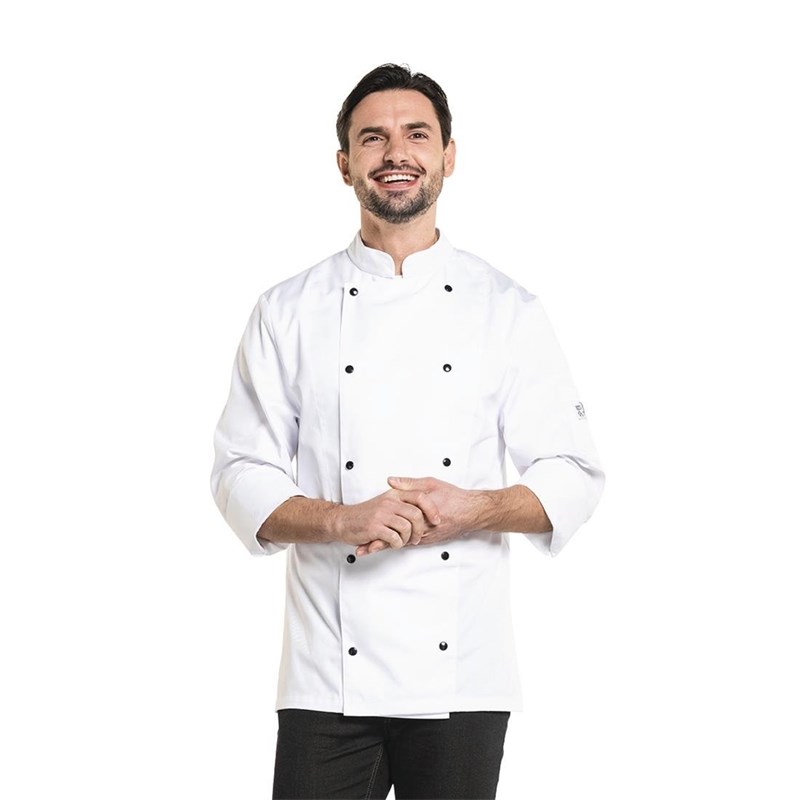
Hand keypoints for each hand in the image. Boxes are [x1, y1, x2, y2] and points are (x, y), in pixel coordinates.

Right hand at [336, 487, 440, 554]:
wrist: (343, 521)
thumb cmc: (365, 515)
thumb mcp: (385, 502)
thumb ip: (402, 502)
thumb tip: (423, 509)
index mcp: (394, 494)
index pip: (420, 496)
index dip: (432, 509)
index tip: (436, 520)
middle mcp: (389, 501)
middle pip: (416, 514)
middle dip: (420, 530)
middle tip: (417, 538)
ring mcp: (381, 514)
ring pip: (407, 527)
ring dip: (407, 539)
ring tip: (402, 542)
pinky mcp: (375, 527)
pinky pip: (395, 537)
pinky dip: (397, 544)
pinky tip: (392, 543)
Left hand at [355, 476, 481, 555]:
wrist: (472, 512)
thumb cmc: (453, 497)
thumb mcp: (431, 484)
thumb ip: (409, 484)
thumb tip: (391, 481)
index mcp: (419, 515)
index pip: (393, 526)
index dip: (377, 531)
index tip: (363, 534)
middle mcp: (421, 530)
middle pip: (395, 539)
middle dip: (378, 544)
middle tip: (361, 549)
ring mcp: (426, 537)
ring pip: (401, 543)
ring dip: (386, 546)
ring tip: (368, 550)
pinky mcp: (430, 540)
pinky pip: (411, 543)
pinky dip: (399, 544)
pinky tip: (389, 545)